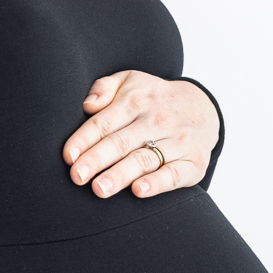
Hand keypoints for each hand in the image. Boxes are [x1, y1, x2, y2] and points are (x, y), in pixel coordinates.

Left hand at [62, 72, 218, 198]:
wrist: (204, 108)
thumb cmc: (154, 99)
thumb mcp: (131, 81)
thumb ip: (105, 87)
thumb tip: (87, 104)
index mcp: (136, 100)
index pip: (105, 122)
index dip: (85, 139)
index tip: (68, 156)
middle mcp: (157, 120)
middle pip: (121, 142)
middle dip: (97, 160)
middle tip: (77, 176)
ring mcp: (177, 141)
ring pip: (144, 159)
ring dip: (121, 175)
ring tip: (100, 188)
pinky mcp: (193, 162)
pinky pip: (174, 174)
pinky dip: (157, 183)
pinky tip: (139, 190)